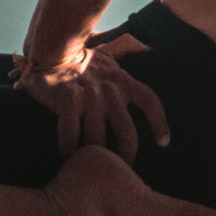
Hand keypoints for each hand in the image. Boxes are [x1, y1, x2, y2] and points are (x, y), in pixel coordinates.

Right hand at [17, 33, 170, 158]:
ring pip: (98, 138)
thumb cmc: (81, 57)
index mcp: (122, 80)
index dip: (160, 123)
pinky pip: (70, 135)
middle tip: (123, 168)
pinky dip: (68, 150)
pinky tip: (67, 159)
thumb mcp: (107, 52)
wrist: (51, 50)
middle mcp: (110, 90)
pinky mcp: (67, 101)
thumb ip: (128, 47)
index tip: (163, 143)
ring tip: (93, 167)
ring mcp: (89, 97)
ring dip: (95, 155)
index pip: (150, 102)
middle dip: (126, 153)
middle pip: (127, 131)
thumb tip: (150, 48)